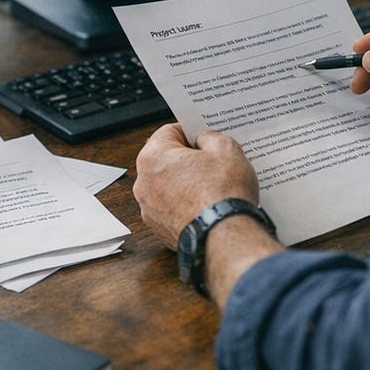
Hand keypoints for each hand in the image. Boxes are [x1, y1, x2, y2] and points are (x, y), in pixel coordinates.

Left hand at [133, 123, 260, 249]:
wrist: (225, 237)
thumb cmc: (223, 194)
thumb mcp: (226, 149)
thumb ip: (210, 136)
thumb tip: (204, 140)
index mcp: (153, 157)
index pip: (168, 131)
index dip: (190, 131)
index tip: (204, 136)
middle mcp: (144, 183)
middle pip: (165, 159)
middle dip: (188, 158)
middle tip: (212, 160)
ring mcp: (149, 209)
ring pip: (168, 185)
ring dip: (186, 182)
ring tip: (213, 185)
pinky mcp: (159, 229)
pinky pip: (171, 208)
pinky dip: (185, 204)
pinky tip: (207, 204)